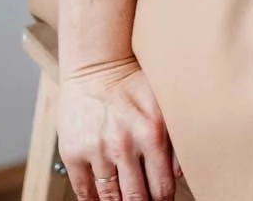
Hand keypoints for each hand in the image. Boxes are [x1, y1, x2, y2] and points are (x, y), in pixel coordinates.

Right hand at [58, 55, 180, 200]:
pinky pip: (84, 191)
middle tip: (143, 200)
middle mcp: (123, 144)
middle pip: (136, 199)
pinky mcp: (73, 153)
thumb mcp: (161, 103)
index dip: (163, 200)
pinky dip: (94, 200)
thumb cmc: (131, 83)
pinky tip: (102, 198)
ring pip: (110, 199)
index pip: (162, 188)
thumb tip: (179, 174)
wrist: (94, 66)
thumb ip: (174, 139)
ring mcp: (96, 150)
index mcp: (151, 132)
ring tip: (124, 199)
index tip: (161, 200)